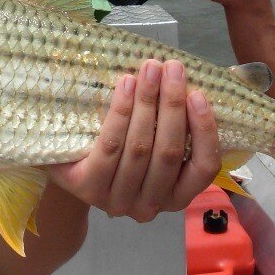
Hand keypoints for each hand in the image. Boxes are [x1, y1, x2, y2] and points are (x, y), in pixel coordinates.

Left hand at [47, 59, 219, 222]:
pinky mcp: (90, 187)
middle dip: (172, 105)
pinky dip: (121, 112)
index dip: (204, 131)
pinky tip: (126, 84)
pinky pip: (110, 145)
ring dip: (147, 102)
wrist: (70, 164)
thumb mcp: (154, 142)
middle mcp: (151, 206)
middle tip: (172, 67)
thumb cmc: (122, 148)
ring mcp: (119, 200)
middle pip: (168, 152)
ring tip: (150, 69)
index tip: (198, 94)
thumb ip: (173, 125)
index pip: (203, 169)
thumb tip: (188, 82)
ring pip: (139, 147)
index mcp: (176, 196)